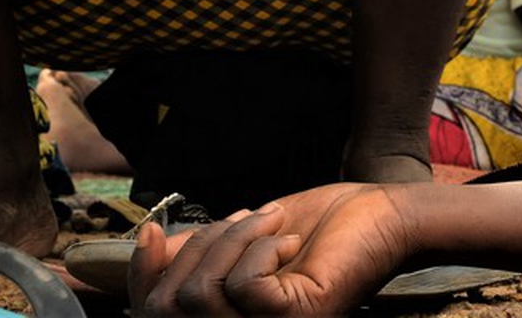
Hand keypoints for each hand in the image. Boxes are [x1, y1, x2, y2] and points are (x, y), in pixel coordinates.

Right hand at [129, 184, 411, 316]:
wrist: (378, 214)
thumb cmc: (314, 227)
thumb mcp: (241, 239)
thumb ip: (196, 251)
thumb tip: (148, 242)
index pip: (155, 316)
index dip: (143, 277)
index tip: (152, 231)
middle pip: (169, 306)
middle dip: (198, 247)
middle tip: (246, 219)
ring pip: (201, 293)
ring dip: (234, 240)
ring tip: (273, 224)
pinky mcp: (295, 317)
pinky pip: (244, 285)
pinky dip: (260, 249)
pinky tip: (290, 242)